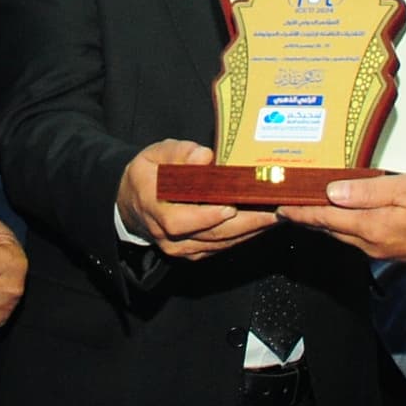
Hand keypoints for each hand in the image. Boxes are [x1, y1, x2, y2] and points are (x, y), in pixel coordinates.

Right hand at [117, 139, 279, 257]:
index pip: (178, 220)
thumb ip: (179, 153)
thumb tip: (205, 157)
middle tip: (272, 210)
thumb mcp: (155, 154)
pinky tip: (261, 224)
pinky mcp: (192, 252)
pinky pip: (219, 247)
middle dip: (244, 224)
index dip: (205, 216)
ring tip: (275, 215)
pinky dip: (242, 236)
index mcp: (152, 207)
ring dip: (249, 231)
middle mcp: (165, 234)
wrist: (131, 204)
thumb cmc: (148, 174)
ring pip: (218, 243)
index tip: (230, 206)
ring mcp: (179, 248)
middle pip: (208, 235)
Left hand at [280, 172, 405, 261]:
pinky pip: (359, 239)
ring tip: (309, 210)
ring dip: (325, 223)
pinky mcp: (393, 251)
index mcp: (371, 227)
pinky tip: (345, 217)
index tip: (280, 207)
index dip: (300, 212)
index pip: (325, 218)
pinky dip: (345, 227)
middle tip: (288, 207)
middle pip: (331, 229)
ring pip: (344, 235)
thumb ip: (367, 192)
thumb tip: (332, 192)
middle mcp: (372, 243)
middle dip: (307, 218)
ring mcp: (383, 250)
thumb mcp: (405, 189)